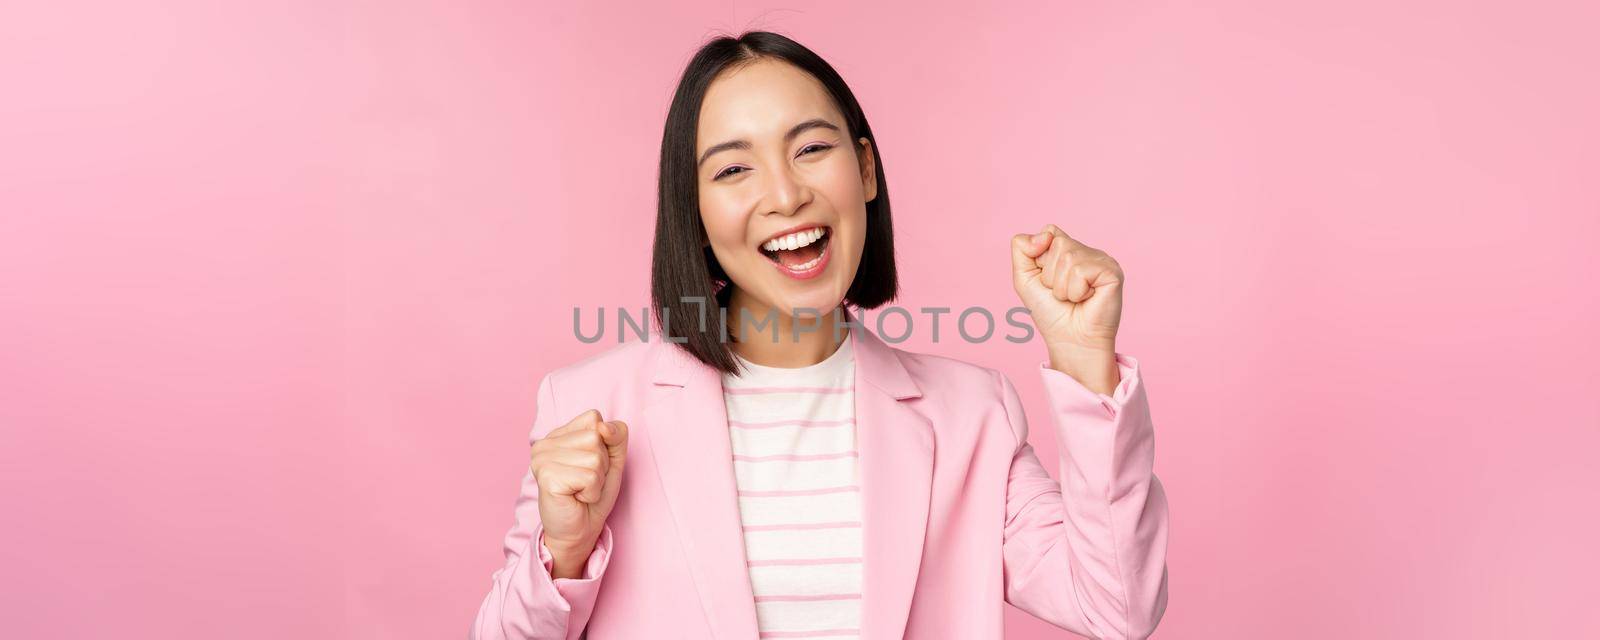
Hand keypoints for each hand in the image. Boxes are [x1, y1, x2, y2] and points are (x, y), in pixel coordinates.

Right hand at [529, 409, 627, 577]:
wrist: (580, 531)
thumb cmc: (593, 495)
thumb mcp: (613, 459)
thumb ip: (615, 435)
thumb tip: (603, 427)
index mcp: (556, 434)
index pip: (593, 418)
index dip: (603, 444)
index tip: (590, 465)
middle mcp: (543, 443)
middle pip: (595, 437)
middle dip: (601, 464)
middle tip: (586, 482)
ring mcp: (542, 459)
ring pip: (594, 457)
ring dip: (597, 479)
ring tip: (581, 490)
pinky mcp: (547, 477)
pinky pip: (589, 476)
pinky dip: (591, 491)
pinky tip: (576, 498)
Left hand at [1011, 224, 1125, 391]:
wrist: (1069, 341)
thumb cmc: (1050, 312)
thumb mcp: (1024, 278)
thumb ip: (1022, 249)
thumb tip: (1044, 235)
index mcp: (1070, 249)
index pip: (1049, 231)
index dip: (1040, 256)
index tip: (1047, 281)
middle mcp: (1088, 251)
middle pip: (1057, 243)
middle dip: (1050, 275)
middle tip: (1062, 294)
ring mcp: (1102, 260)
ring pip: (1068, 257)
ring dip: (1062, 286)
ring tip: (1073, 298)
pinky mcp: (1112, 272)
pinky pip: (1081, 271)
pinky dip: (1075, 291)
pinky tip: (1086, 299)